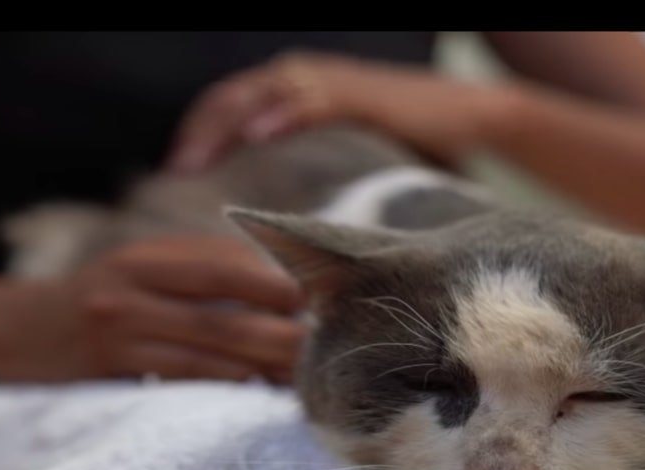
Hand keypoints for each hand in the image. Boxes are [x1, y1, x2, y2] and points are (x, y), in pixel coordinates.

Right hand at [17, 236, 306, 382]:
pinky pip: (186, 377)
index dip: (277, 279)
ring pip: (212, 349)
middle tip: (328, 341)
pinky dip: (229, 380)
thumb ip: (204, 265)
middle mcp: (133, 287)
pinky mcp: (114, 366)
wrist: (16, 330)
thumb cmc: (102, 296)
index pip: (226, 264)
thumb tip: (283, 283)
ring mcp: (120, 329)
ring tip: (309, 369)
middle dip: (284, 329)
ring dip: (266, 362)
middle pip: (226, 311)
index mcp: (148, 256)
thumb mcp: (143, 267)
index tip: (322, 296)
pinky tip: (261, 385)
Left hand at [167, 51, 508, 171]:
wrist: (470, 117)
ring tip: (196, 161)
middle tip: (174, 170)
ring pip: (262, 96)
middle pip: (234, 97)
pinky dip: (281, 116)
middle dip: (201, 133)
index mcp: (300, 88)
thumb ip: (318, 169)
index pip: (233, 104)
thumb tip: (292, 217)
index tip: (177, 171)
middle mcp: (308, 77)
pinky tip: (257, 138)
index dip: (202, 133)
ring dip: (225, 127)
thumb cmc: (414, 141)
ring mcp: (332, 82)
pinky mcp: (360, 95)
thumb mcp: (352, 153)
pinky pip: (311, 100)